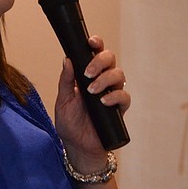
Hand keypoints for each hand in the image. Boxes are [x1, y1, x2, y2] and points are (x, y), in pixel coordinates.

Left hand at [54, 36, 129, 171]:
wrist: (78, 147)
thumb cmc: (70, 124)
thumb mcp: (63, 100)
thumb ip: (66, 81)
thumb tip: (67, 59)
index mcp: (87, 75)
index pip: (94, 53)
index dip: (96, 44)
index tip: (91, 42)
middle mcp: (102, 80)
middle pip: (110, 59)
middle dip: (100, 61)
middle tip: (88, 73)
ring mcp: (112, 93)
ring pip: (119, 74)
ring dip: (105, 79)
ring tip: (92, 91)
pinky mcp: (119, 108)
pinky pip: (124, 96)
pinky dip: (115, 96)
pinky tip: (104, 102)